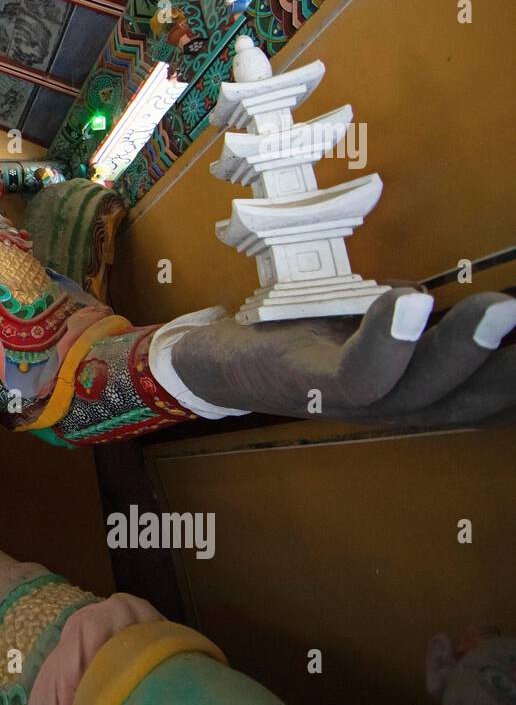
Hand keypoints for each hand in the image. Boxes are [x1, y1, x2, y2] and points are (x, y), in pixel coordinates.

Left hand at [171, 288, 515, 425]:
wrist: (218, 357)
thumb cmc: (314, 330)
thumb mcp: (384, 318)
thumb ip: (435, 314)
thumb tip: (496, 300)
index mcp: (427, 388)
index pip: (498, 392)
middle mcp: (400, 405)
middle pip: (477, 395)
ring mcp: (356, 402)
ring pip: (425, 388)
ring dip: (466, 348)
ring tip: (504, 308)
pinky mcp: (313, 387)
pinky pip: (360, 374)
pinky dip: (388, 341)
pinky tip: (411, 301)